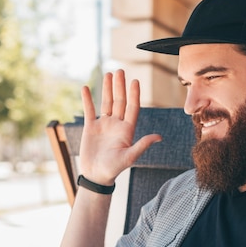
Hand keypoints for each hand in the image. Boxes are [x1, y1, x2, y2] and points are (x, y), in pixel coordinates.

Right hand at [79, 69, 160, 184]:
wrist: (96, 176)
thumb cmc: (113, 169)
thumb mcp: (129, 157)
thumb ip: (142, 145)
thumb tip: (159, 137)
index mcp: (127, 130)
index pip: (132, 108)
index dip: (134, 94)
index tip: (135, 81)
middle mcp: (117, 124)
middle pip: (119, 101)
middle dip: (120, 86)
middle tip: (120, 70)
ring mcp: (104, 124)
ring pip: (106, 102)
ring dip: (107, 88)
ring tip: (108, 74)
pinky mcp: (91, 127)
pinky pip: (89, 110)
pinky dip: (87, 99)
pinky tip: (86, 88)